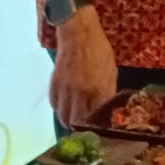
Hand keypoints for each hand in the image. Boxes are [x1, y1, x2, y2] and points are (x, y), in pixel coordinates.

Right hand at [50, 8, 117, 127]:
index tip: (98, 131)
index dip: (96, 128)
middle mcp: (80, 93)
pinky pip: (55, 105)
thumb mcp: (111, 72)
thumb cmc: (99, 50)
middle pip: (76, 123)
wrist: (78, 34)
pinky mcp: (54, 84)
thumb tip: (105, 111)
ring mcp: (65, 90)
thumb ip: (108, 93)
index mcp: (98, 90)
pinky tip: (66, 106)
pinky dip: (60, 109)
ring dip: (69, 121)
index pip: (96, 120)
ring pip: (63, 117)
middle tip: (84, 128)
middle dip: (80, 129)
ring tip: (74, 120)